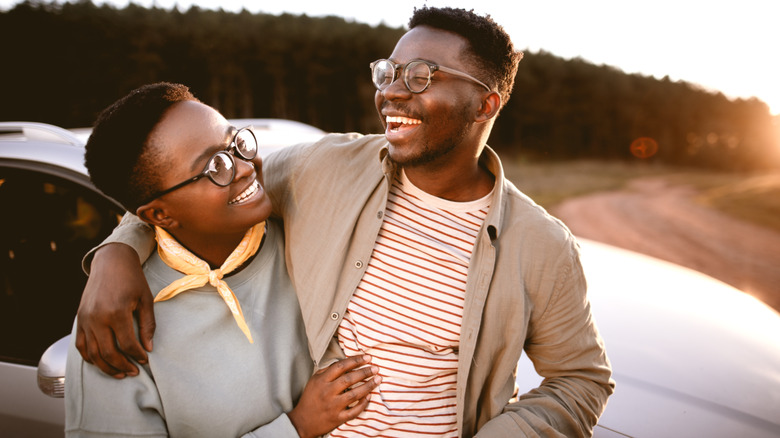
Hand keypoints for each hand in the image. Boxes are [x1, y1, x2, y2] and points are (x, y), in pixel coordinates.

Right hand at [74, 243, 154, 377]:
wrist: (111, 261)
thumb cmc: (132, 279)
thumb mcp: (146, 300)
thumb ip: (147, 325)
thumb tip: (148, 347)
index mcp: (117, 312)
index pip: (127, 344)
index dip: (137, 356)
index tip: (145, 360)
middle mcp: (98, 318)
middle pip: (108, 353)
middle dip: (123, 366)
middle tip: (134, 372)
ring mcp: (86, 319)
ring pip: (92, 353)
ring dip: (106, 367)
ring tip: (120, 373)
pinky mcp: (79, 318)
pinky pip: (81, 345)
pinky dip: (89, 357)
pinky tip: (101, 362)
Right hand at [288, 355, 381, 437]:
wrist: (302, 422)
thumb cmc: (309, 399)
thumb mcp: (314, 381)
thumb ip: (327, 371)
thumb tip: (344, 362)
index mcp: (321, 381)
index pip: (340, 366)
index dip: (355, 360)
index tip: (367, 357)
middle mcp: (327, 392)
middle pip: (349, 379)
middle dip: (364, 372)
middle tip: (375, 368)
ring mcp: (333, 406)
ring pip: (354, 394)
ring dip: (368, 386)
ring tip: (378, 379)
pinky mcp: (337, 418)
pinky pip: (353, 411)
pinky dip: (363, 404)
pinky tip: (369, 397)